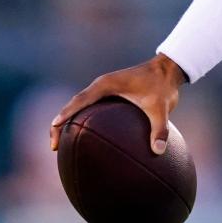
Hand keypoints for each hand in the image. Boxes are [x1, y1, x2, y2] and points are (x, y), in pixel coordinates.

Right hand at [49, 54, 186, 153]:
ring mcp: (103, 91)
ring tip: (62, 148)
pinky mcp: (109, 96)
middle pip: (73, 105)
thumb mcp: (163, 107)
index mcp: (106, 84)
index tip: (55, 127)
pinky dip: (83, 124)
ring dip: (68, 124)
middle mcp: (101, 86)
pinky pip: (90, 111)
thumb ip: (161, 129)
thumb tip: (158, 151)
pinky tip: (86, 143)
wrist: (167, 71)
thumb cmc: (162, 86)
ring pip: (79, 107)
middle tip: (54, 147)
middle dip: (60, 124)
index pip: (81, 100)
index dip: (66, 113)